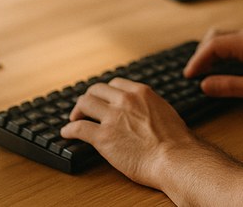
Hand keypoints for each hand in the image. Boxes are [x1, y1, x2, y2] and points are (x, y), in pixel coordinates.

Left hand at [60, 78, 197, 187]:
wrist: (175, 159)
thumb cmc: (176, 142)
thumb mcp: (165, 112)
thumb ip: (149, 107)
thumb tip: (144, 111)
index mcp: (141, 93)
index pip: (115, 84)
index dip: (106, 92)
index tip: (102, 99)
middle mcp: (124, 100)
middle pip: (96, 90)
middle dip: (89, 99)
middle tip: (85, 109)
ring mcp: (112, 118)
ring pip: (84, 104)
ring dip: (77, 111)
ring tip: (74, 119)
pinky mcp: (103, 137)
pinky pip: (78, 128)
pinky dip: (69, 130)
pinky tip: (66, 133)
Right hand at [184, 28, 242, 103]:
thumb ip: (229, 86)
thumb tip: (205, 85)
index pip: (212, 45)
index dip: (197, 61)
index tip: (188, 76)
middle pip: (215, 37)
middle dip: (202, 54)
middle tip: (194, 74)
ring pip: (225, 38)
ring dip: (212, 53)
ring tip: (205, 72)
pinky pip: (235, 43)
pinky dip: (223, 53)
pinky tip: (223, 68)